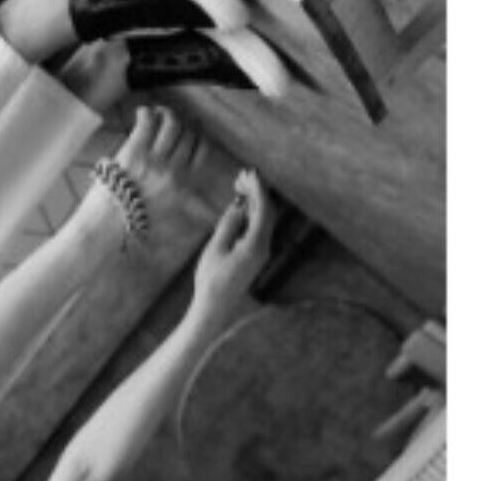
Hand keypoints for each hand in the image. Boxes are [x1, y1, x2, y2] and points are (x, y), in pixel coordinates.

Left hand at [100, 105, 204, 223]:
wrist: (108, 224)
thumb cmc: (135, 221)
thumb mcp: (170, 215)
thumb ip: (191, 209)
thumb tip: (211, 217)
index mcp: (184, 185)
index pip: (202, 151)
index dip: (197, 138)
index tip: (190, 134)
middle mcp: (173, 171)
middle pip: (187, 135)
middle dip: (181, 125)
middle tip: (171, 122)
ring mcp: (154, 160)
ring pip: (172, 124)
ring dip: (166, 114)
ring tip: (158, 114)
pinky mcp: (134, 151)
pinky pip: (148, 122)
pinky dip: (146, 113)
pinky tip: (142, 114)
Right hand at [190, 169, 271, 321]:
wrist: (214, 308)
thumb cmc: (211, 280)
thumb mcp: (216, 248)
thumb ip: (229, 225)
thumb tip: (239, 206)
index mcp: (256, 245)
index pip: (263, 208)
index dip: (257, 188)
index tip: (248, 173)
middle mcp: (264, 247)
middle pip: (268, 211)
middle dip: (257, 192)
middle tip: (241, 177)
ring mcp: (262, 252)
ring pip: (264, 219)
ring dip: (254, 202)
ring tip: (239, 187)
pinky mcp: (256, 256)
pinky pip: (259, 228)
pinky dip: (252, 214)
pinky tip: (240, 207)